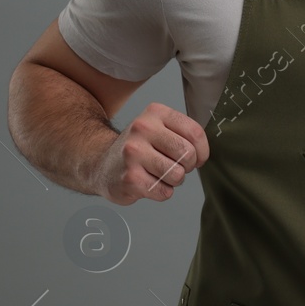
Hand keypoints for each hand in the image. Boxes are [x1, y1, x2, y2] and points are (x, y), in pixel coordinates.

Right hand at [94, 103, 208, 205]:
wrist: (101, 165)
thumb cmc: (139, 149)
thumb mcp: (159, 129)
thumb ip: (184, 135)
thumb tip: (203, 154)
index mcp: (155, 112)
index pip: (195, 132)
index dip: (202, 151)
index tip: (195, 158)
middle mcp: (142, 128)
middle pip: (187, 154)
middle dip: (187, 166)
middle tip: (174, 166)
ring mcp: (133, 153)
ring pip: (177, 174)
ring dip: (173, 180)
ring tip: (159, 174)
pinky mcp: (130, 178)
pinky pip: (164, 191)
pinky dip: (161, 192)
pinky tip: (148, 183)